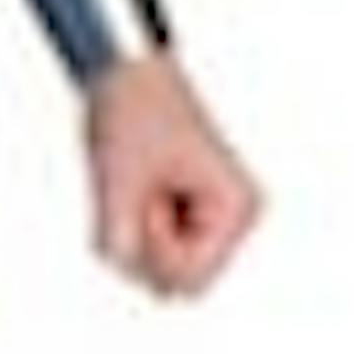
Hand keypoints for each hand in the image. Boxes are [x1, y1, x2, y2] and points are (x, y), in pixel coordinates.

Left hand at [82, 45, 263, 299]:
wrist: (128, 72)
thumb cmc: (136, 110)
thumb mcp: (119, 178)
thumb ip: (118, 238)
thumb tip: (123, 268)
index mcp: (235, 208)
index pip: (190, 281)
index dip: (153, 254)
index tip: (146, 202)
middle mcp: (232, 218)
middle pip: (175, 281)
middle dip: (143, 245)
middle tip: (139, 191)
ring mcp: (209, 217)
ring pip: (158, 268)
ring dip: (134, 233)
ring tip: (137, 182)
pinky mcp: (185, 214)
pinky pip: (149, 249)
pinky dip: (131, 226)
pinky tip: (135, 188)